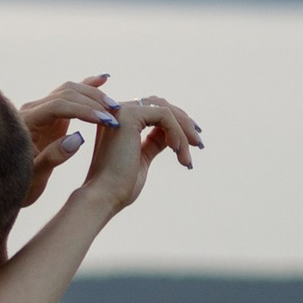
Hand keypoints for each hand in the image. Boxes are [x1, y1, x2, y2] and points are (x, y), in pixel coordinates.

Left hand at [15, 75, 119, 209]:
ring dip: (94, 96)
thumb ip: (53, 157)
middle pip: (66, 94)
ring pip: (70, 91)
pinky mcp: (48, 114)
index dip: (84, 111)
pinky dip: (86, 86)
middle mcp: (31, 110)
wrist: (3, 184)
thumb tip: (78, 138)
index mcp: (25, 123)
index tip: (106, 120)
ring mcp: (40, 110)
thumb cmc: (18, 184)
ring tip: (115, 108)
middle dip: (93, 103)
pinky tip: (104, 78)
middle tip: (116, 117)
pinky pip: (68, 95)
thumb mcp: (34, 176)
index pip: (58, 106)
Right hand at [82, 90, 202, 214]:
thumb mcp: (143, 159)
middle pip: (161, 105)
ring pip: (165, 109)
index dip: (176, 123)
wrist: (104, 197)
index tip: (192, 142)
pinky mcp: (128, 116)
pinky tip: (177, 150)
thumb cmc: (120, 186)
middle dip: (184, 123)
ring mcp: (120, 111)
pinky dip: (176, 132)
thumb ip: (154, 142)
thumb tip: (173, 136)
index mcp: (118, 122)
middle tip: (198, 144)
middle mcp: (117, 112)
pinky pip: (164, 115)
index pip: (153, 111)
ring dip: (183, 131)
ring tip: (187, 156)